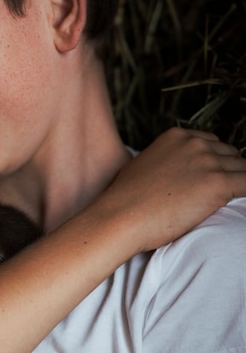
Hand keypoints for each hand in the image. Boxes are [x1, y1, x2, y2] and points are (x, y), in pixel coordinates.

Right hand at [100, 127, 245, 252]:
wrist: (119, 216)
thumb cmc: (125, 199)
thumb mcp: (144, 165)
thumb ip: (167, 160)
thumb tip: (179, 174)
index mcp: (176, 136)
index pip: (212, 144)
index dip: (211, 163)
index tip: (203, 179)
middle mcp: (194, 143)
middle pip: (230, 155)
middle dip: (224, 173)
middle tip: (206, 196)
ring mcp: (207, 162)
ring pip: (242, 170)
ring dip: (233, 186)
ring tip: (213, 204)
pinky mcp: (218, 184)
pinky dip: (244, 193)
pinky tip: (230, 203)